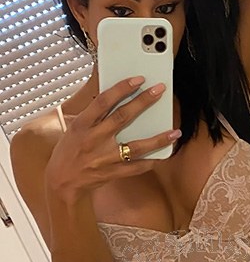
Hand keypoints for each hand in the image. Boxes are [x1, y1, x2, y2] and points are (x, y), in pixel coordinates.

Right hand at [45, 76, 179, 197]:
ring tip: (174, 132)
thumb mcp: (74, 128)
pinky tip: (163, 155)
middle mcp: (94, 140)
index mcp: (82, 125)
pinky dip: (150, 162)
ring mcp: (104, 158)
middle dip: (143, 102)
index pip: (103, 101)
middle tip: (160, 90)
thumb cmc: (68, 151)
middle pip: (122, 117)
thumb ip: (93, 114)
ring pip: (135, 147)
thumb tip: (116, 96)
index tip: (138, 79)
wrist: (61, 182)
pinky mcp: (111, 173)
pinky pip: (135, 168)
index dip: (121, 88)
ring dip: (157, 139)